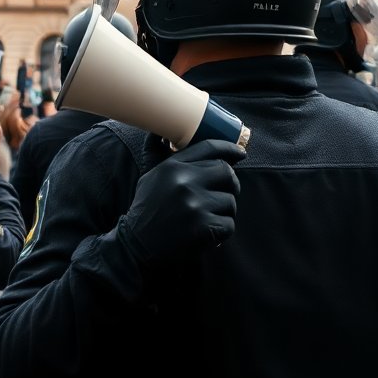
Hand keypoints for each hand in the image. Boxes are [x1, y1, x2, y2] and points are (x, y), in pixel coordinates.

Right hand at [119, 139, 245, 267]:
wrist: (136, 244)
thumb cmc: (146, 209)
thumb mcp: (150, 176)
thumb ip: (158, 153)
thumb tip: (160, 132)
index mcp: (173, 167)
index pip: (210, 148)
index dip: (230, 149)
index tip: (240, 153)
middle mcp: (184, 182)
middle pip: (226, 172)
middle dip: (231, 184)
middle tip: (225, 193)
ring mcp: (195, 204)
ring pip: (230, 200)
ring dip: (224, 211)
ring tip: (208, 218)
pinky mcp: (203, 226)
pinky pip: (229, 224)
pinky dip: (222, 231)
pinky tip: (208, 233)